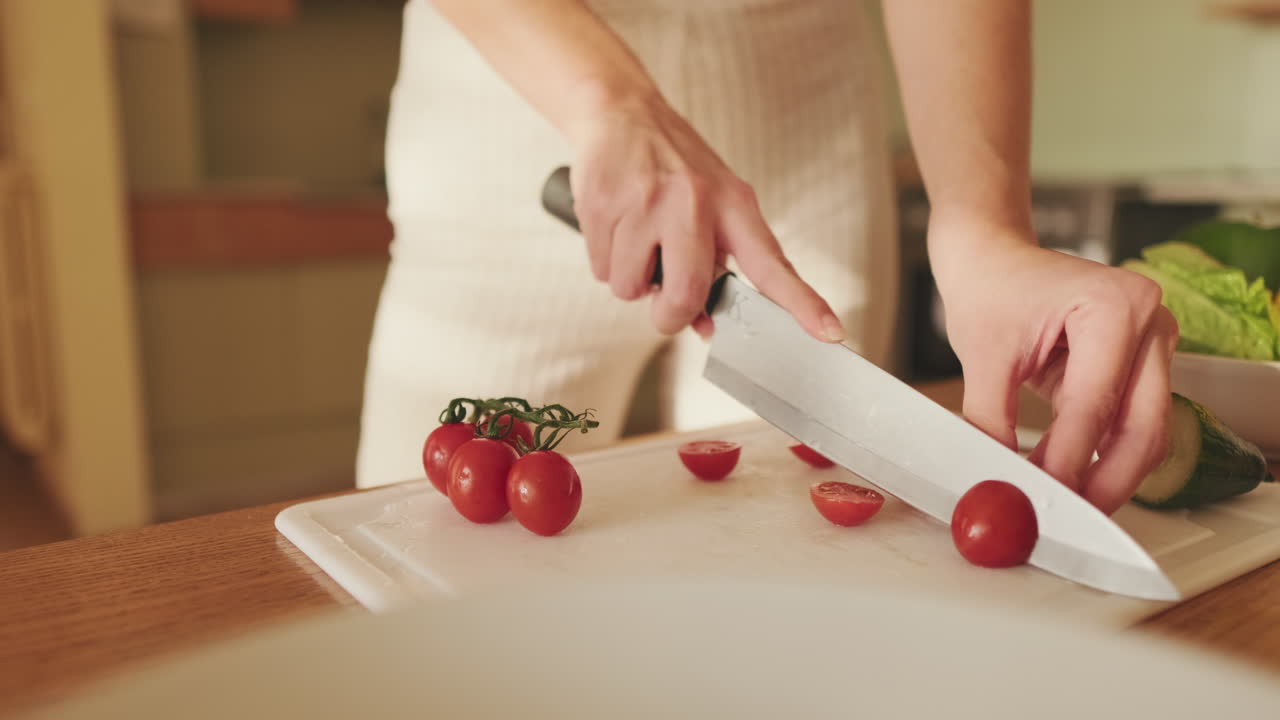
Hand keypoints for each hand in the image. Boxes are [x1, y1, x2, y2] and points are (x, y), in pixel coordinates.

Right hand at [566, 93, 843, 342]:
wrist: (620, 111)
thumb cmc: (672, 166)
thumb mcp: (711, 201)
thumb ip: (715, 263)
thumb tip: (704, 325)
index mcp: (733, 204)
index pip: (772, 264)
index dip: (802, 303)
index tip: (830, 333)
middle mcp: (695, 202)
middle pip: (685, 295)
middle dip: (669, 315)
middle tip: (664, 307)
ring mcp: (647, 203)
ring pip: (631, 288)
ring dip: (630, 280)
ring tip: (636, 240)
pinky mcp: (605, 204)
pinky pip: (602, 270)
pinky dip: (605, 261)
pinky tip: (615, 227)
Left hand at [931, 218, 1179, 514]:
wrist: (992, 255)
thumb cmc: (990, 287)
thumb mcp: (982, 356)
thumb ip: (988, 421)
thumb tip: (994, 479)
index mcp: (1115, 307)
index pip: (1094, 404)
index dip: (1069, 461)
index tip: (1044, 499)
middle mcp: (1149, 322)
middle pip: (1143, 426)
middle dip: (1106, 481)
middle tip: (1067, 516)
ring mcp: (1152, 344)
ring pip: (1144, 431)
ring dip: (1106, 473)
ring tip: (1063, 503)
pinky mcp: (1139, 364)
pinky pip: (1128, 421)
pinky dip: (1100, 453)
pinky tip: (1067, 478)